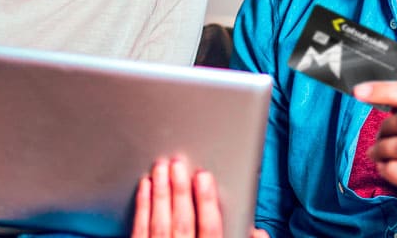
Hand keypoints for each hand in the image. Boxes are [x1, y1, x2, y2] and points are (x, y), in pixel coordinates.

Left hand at [131, 158, 268, 237]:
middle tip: (178, 164)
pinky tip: (146, 188)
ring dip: (160, 194)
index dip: (206, 202)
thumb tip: (257, 232)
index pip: (209, 231)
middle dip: (179, 191)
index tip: (203, 177)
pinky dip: (143, 208)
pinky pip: (139, 231)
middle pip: (182, 223)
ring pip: (158, 224)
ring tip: (161, 168)